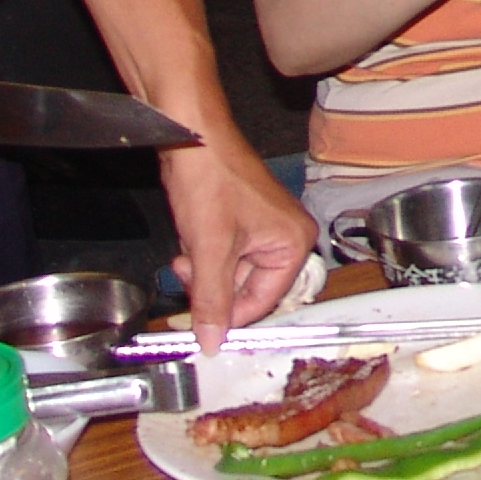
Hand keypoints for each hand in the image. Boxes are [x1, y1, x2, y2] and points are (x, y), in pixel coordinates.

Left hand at [161, 137, 316, 351]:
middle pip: (247, 287)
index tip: (201, 327)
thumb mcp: (210, 250)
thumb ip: (212, 301)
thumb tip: (213, 342)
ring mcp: (264, 227)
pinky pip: (225, 254)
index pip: (264, 300)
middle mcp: (286, 236)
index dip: (230, 316)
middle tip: (187, 274)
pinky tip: (190, 242)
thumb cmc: (211, 181)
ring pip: (231, 272)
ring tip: (186, 253)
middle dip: (212, 284)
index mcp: (294, 243)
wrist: (191, 136)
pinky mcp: (243, 219)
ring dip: (204, 270)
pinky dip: (204, 254)